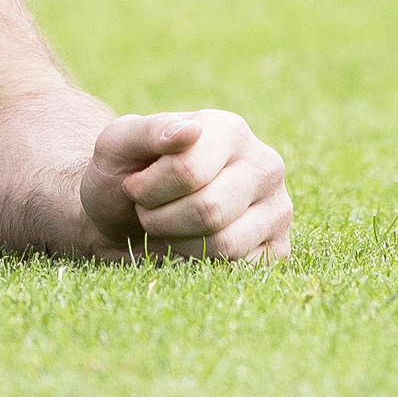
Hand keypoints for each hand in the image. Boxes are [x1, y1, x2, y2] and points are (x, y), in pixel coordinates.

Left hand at [80, 110, 290, 260]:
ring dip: (178, 242)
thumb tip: (190, 131)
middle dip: (161, 218)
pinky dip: (200, 261)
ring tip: (167, 224)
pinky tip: (192, 242)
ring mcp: (278, 208)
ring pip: (225, 243)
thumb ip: (149, 131)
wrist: (123, 214)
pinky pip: (237, 267)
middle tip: (148, 209)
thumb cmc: (126, 173)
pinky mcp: (278, 248)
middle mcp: (264, 165)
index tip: (133, 186)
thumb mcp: (119, 142)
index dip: (147, 189)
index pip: (188, 171)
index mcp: (229, 129)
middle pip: (208, 210)